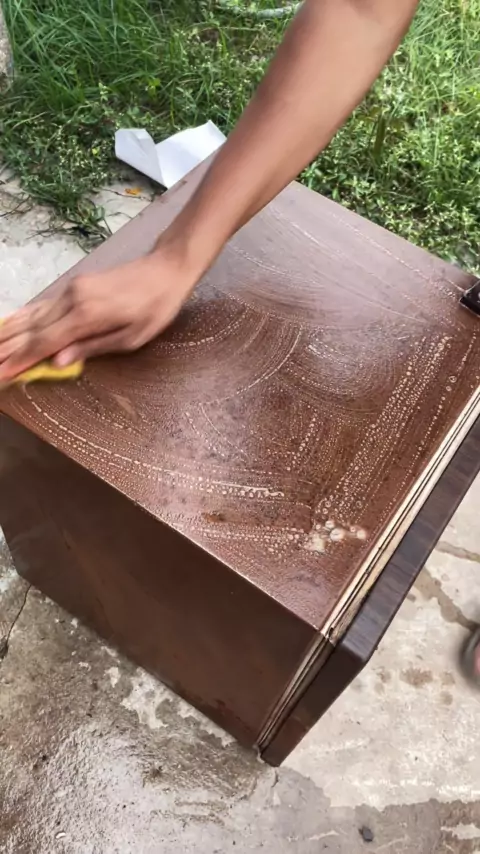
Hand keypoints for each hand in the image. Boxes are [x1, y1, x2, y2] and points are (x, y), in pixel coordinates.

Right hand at [0, 247, 197, 381]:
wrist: (165, 269)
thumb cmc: (156, 308)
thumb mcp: (132, 338)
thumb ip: (92, 348)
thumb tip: (57, 362)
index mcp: (87, 316)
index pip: (45, 342)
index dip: (21, 360)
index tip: (2, 373)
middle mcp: (72, 300)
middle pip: (33, 329)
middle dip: (8, 348)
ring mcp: (71, 290)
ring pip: (34, 315)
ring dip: (11, 333)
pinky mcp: (75, 285)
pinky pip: (44, 306)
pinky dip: (24, 317)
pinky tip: (11, 324)